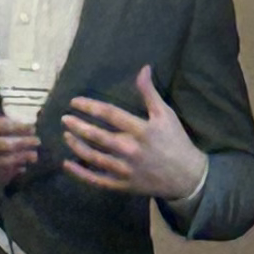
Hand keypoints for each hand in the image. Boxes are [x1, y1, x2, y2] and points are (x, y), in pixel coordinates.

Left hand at [61, 66, 209, 202]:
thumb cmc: (176, 141)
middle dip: (77, 126)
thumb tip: (143, 68)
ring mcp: (125, 169)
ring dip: (76, 145)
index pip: (109, 114)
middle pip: (97, 136)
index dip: (89, 106)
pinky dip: (80, 173)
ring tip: (66, 135)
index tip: (74, 102)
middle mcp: (131, 149)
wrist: (188, 177)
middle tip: (65, 118)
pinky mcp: (123, 185)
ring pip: (93, 157)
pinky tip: (68, 164)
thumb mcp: (166, 115)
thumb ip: (150, 93)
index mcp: (141, 130)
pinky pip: (97, 180)